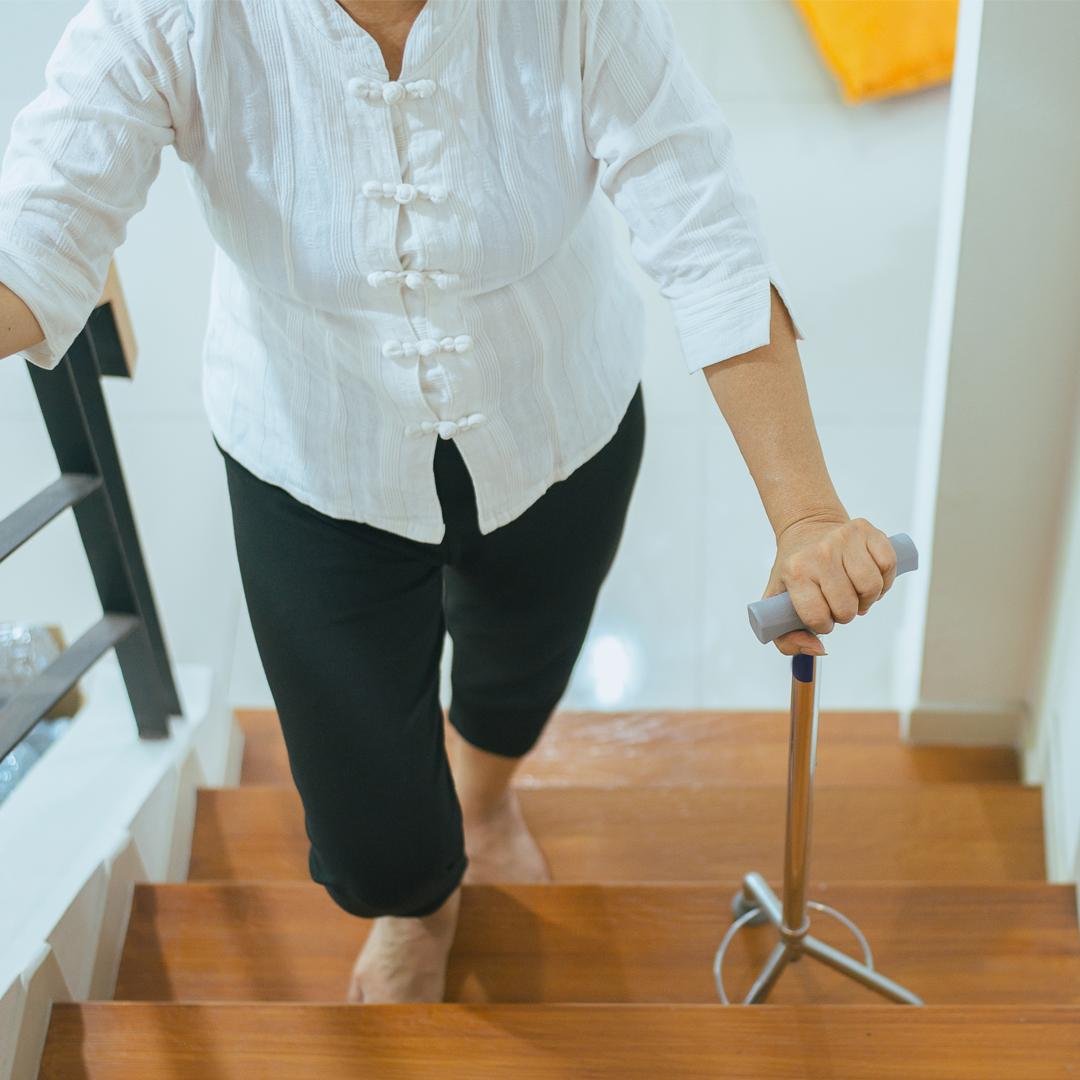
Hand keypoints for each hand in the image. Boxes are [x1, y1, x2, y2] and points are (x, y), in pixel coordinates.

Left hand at [761, 516, 897, 656]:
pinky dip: (884, 578)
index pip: (817, 617)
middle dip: (845, 613)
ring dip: (867, 598)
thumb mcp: (777, 604)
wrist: (806, 528)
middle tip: (838, 603)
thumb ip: (787, 640)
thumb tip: (819, 648)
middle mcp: (819, 553)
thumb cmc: (794, 571)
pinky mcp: (866, 530)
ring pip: (871, 588)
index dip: (822, 625)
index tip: (820, 615)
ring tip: (854, 592)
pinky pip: (888, 565)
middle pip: (847, 607)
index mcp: (795, 571)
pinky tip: (869, 577)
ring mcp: (844, 539)